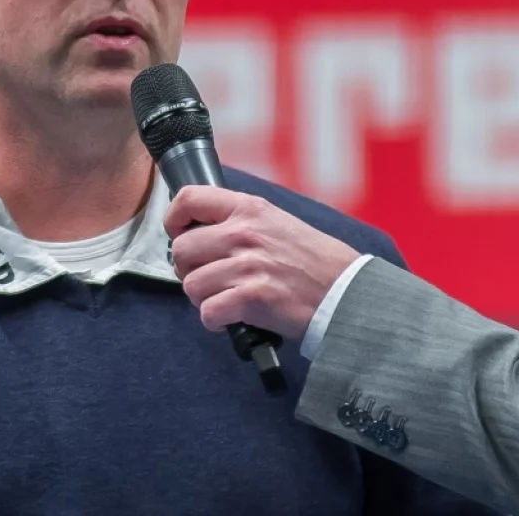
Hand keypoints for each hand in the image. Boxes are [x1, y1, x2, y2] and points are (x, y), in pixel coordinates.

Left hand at [164, 186, 360, 340]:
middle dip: (188, 269)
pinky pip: (208, 313)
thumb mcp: (277, 222)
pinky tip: (233, 318)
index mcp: (249, 209)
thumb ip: (241, 221)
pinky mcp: (251, 298)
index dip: (174, 219)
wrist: (344, 291)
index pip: (190, 198)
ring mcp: (247, 266)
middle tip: (209, 277)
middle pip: (182, 250)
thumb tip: (201, 231)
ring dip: (204, 298)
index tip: (179, 233)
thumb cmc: (313, 261)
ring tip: (226, 298)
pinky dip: (216, 321)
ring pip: (191, 285)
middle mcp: (244, 233)